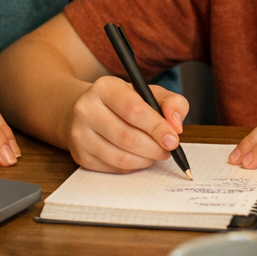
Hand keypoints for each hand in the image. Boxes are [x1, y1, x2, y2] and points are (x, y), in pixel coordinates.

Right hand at [65, 75, 189, 173]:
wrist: (88, 110)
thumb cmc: (123, 102)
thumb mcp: (148, 92)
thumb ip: (171, 103)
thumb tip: (176, 126)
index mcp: (105, 87)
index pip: (133, 110)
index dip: (156, 127)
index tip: (173, 139)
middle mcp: (87, 109)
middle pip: (127, 137)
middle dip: (154, 147)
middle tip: (168, 149)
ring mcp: (80, 134)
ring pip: (120, 157)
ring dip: (145, 160)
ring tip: (155, 153)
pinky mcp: (80, 155)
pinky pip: (114, 168)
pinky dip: (133, 166)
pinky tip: (138, 157)